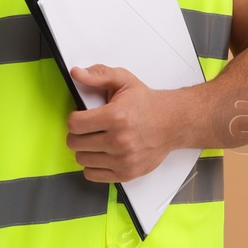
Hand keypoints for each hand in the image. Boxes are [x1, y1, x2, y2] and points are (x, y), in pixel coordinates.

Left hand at [66, 64, 174, 181]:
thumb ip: (99, 74)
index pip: (74, 124)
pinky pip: (92, 175)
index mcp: (116, 116)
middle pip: (75, 143)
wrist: (173, 123)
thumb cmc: (147, 104)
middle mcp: (120, 140)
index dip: (74, 118)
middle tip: (88, 128)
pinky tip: (101, 154)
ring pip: (82, 159)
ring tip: (96, 140)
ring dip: (85, 149)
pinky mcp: (127, 173)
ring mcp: (123, 159)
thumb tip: (77, 73)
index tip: (81, 116)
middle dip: (78, 134)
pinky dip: (92, 165)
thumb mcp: (124, 80)